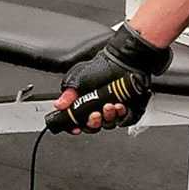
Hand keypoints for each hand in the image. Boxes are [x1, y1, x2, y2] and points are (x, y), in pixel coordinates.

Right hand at [54, 22, 170, 134]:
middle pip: (93, 127)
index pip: (78, 123)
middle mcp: (98, 109)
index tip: (77, 128)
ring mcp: (113, 111)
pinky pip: (126, 119)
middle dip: (93, 122)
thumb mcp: (78, 78)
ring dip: (108, 117)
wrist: (123, 61)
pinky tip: (119, 106)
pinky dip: (122, 115)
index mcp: (84, 105)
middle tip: (95, 114)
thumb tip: (58, 105)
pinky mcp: (129, 109)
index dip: (76, 127)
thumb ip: (68, 93)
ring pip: (109, 124)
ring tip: (109, 105)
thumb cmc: (101, 67)